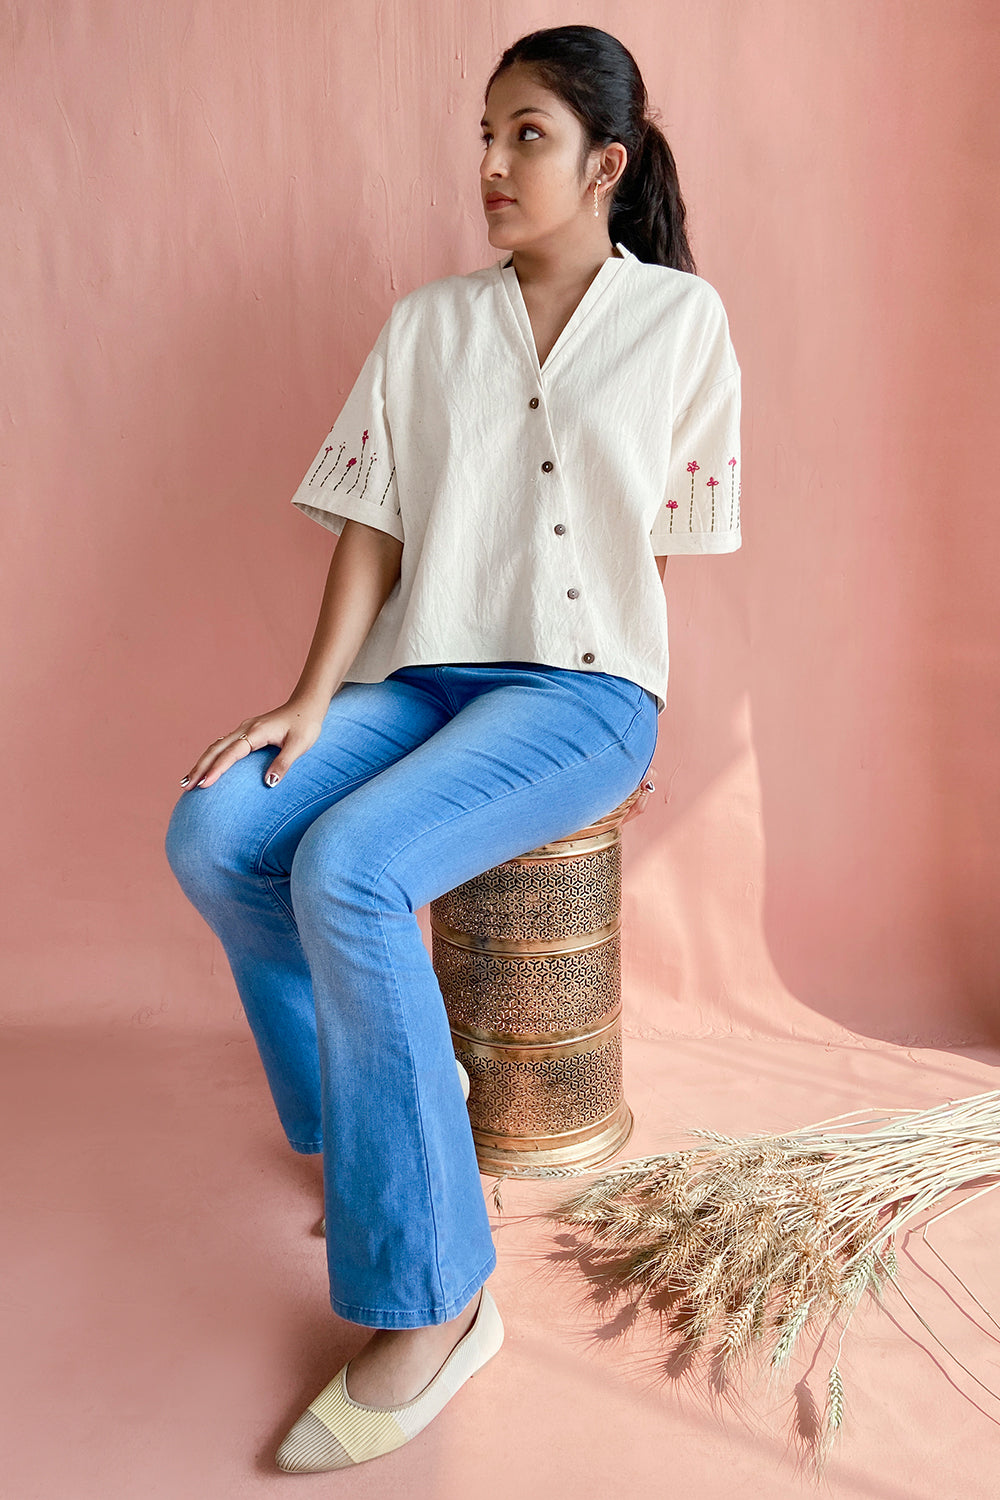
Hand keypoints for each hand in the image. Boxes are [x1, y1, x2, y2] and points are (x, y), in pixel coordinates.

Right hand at [179, 698, 326, 790]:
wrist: (307, 706)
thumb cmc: (306, 725)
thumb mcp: (299, 746)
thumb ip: (284, 763)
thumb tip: (269, 783)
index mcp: (256, 732)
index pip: (231, 754)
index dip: (216, 770)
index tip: (204, 785)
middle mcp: (245, 729)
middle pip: (216, 749)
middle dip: (199, 767)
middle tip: (186, 786)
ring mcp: (244, 730)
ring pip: (216, 747)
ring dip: (202, 763)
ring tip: (188, 781)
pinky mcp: (246, 733)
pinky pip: (223, 746)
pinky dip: (212, 757)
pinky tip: (206, 767)